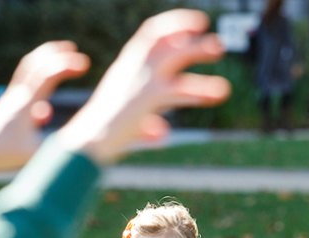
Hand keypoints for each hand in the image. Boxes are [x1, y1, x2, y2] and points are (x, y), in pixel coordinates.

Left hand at [0, 41, 90, 186]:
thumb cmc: (0, 154)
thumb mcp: (34, 153)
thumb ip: (57, 147)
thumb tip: (79, 143)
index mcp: (24, 102)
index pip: (48, 73)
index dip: (67, 65)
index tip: (86, 64)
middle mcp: (16, 95)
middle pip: (35, 62)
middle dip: (55, 53)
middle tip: (72, 48)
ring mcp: (9, 101)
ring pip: (27, 72)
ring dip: (44, 64)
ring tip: (60, 63)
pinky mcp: (6, 110)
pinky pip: (23, 89)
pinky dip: (37, 85)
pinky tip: (44, 112)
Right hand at [57, 9, 229, 164]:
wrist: (88, 142)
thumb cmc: (103, 136)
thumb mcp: (126, 122)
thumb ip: (148, 123)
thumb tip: (164, 135)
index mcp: (125, 65)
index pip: (151, 33)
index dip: (175, 25)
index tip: (197, 24)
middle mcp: (133, 66)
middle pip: (167, 41)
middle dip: (192, 38)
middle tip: (218, 46)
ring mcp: (141, 79)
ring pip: (177, 57)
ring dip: (199, 52)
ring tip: (220, 54)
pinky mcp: (149, 96)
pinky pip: (181, 88)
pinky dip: (201, 89)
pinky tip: (219, 92)